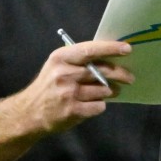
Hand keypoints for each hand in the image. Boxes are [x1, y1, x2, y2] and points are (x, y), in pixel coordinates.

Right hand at [11, 39, 131, 133]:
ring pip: (103, 90)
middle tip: (130, 77)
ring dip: (109, 92)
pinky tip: (91, 104)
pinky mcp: (72, 111)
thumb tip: (111, 57)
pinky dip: (99, 106)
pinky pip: (99, 106)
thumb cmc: (49, 85)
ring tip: (107, 92)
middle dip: (120, 74)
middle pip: (101, 71)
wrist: (30, 112)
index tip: (127, 48)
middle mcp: (64, 74)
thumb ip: (80, 60)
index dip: (110, 48)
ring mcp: (68, 93)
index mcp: (61, 58)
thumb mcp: (57, 65)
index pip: (90, 50)